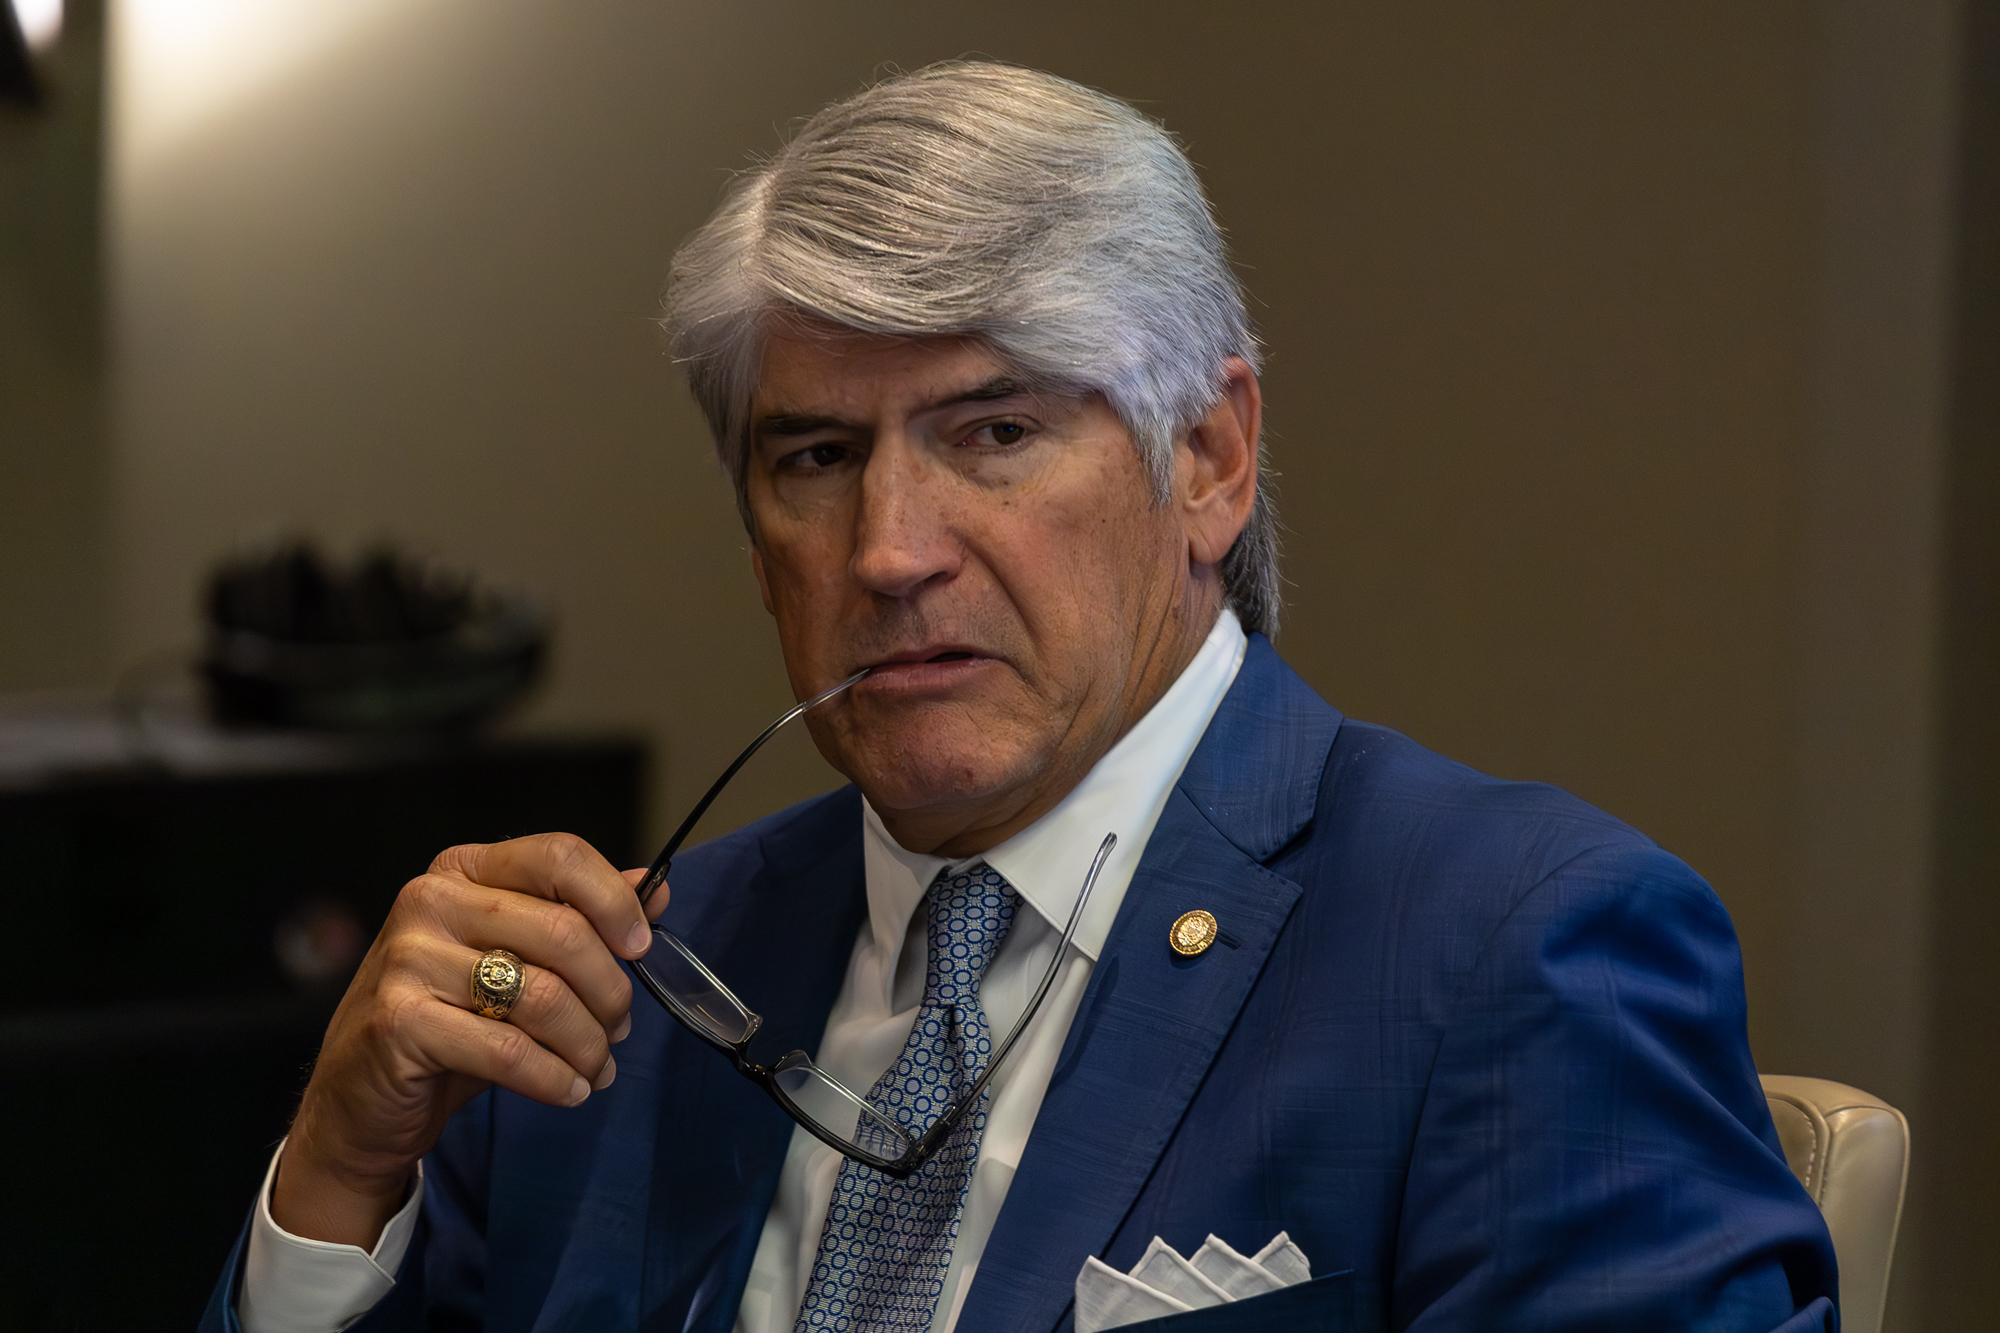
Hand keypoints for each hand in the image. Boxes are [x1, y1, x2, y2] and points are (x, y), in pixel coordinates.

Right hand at [271, 833, 665, 1246]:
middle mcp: (431, 901)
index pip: (560, 855)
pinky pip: (509, 1050)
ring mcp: (408, 959)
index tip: (640, 947)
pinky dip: (555, 1078)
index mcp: (464, 869)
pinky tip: (570, 1091)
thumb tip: (655, 886)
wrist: (360, 1100)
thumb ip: (580, 917)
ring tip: (597, 1067)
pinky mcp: (399, 1022)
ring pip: (543, 996)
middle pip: (563, 930)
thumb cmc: (449, 1021)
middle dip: (610, 991)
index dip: (615, 900)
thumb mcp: (514, 959)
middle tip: (620, 1029)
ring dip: (588, 1043)